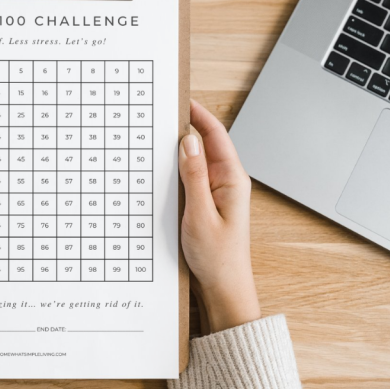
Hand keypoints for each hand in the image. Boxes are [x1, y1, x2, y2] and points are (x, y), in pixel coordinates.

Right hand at [180, 100, 260, 333]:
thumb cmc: (217, 258)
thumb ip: (194, 176)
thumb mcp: (200, 214)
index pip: (216, 135)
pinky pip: (190, 177)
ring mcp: (215, 192)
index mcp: (232, 180)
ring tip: (157, 135)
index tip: (181, 99)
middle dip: (185, 127)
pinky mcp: (205, 203)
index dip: (199, 114)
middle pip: (205, 144)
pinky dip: (176, 168)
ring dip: (178, 149)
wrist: (223, 289)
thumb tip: (188, 141)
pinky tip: (161, 168)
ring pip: (195, 161)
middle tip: (161, 114)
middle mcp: (226, 182)